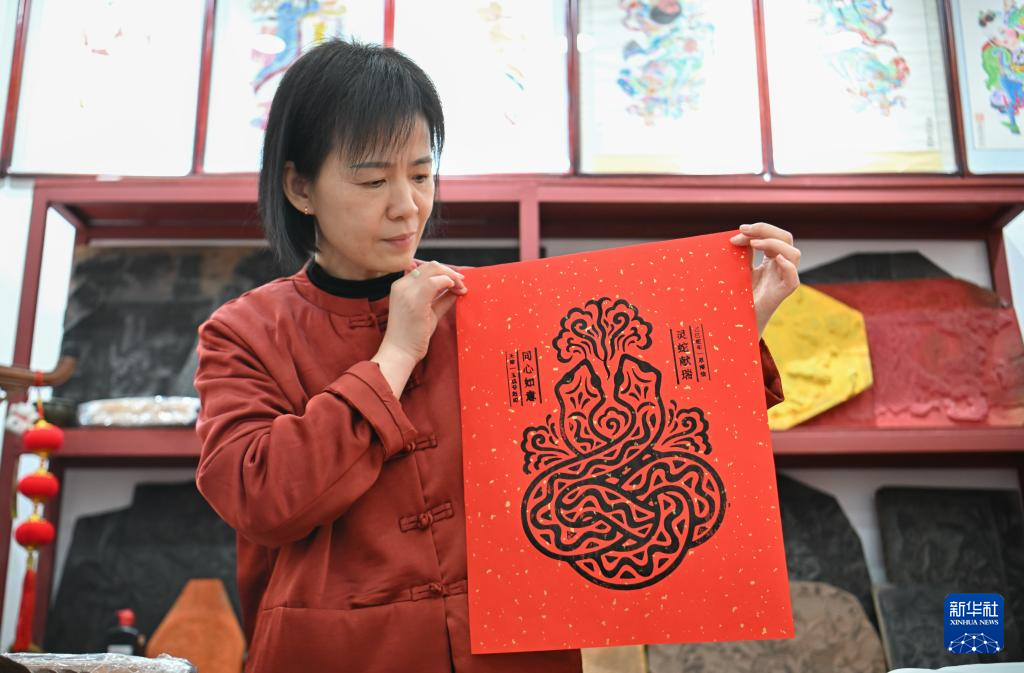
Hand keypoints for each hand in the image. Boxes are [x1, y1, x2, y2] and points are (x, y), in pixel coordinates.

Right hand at [372, 261, 467, 395]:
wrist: (400, 352)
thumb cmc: (412, 335)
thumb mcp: (429, 311)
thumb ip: (441, 299)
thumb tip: (456, 289)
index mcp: (401, 286)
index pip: (425, 268)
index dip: (443, 272)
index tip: (457, 282)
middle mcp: (402, 285)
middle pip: (431, 266)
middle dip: (450, 272)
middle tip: (462, 284)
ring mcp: (407, 292)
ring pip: (434, 269)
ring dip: (452, 277)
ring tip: (461, 289)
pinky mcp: (415, 301)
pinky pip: (435, 282)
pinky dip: (449, 282)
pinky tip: (456, 290)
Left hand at [729, 222, 800, 336]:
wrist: (738, 320)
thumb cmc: (739, 295)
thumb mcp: (740, 269)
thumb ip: (744, 253)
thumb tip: (741, 234)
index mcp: (772, 260)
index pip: (774, 236)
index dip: (759, 229)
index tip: (740, 229)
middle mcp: (781, 267)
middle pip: (786, 238)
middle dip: (766, 229)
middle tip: (744, 230)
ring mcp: (783, 279)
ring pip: (794, 254)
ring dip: (774, 243)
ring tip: (753, 244)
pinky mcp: (782, 293)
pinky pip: (793, 278)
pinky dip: (787, 266)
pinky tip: (774, 259)